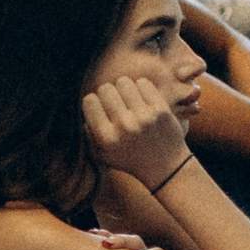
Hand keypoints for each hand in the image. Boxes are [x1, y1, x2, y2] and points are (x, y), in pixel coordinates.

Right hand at [82, 73, 192, 192]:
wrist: (165, 167)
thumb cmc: (129, 159)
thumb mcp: (102, 155)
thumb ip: (88, 134)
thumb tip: (84, 111)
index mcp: (106, 137)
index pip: (89, 101)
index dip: (93, 102)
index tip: (99, 108)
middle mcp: (124, 126)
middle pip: (105, 88)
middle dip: (108, 93)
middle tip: (115, 102)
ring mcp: (144, 117)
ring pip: (124, 82)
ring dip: (124, 88)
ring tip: (128, 99)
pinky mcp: (160, 109)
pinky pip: (143, 83)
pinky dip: (140, 87)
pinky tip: (141, 98)